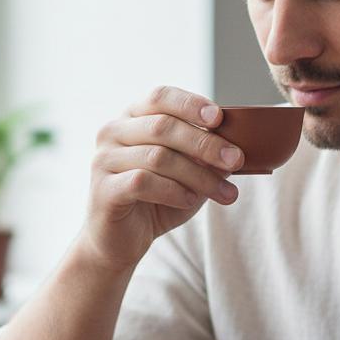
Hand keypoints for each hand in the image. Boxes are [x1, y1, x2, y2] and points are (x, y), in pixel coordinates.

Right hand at [82, 86, 243, 270]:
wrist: (120, 241)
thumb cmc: (156, 201)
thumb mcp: (187, 174)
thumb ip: (204, 157)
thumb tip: (236, 148)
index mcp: (132, 118)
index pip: (160, 97)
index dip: (190, 104)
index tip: (219, 119)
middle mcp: (112, 132)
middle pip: (163, 127)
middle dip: (205, 143)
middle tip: (236, 160)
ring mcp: (103, 160)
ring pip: (158, 157)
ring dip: (198, 175)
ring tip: (223, 192)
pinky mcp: (103, 189)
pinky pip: (142, 182)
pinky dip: (173, 190)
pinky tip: (190, 200)